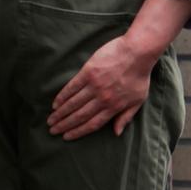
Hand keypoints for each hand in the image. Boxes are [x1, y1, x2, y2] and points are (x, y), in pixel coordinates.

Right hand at [48, 0, 190, 139]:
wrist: (137, 53)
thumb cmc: (140, 77)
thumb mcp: (138, 100)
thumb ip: (126, 117)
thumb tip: (117, 133)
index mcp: (115, 107)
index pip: (93, 124)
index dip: (78, 132)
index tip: (66, 136)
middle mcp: (103, 99)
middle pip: (80, 115)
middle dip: (65, 124)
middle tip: (52, 130)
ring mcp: (95, 85)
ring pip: (73, 103)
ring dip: (60, 112)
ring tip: (51, 119)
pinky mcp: (88, 72)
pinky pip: (72, 87)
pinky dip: (62, 96)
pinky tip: (55, 103)